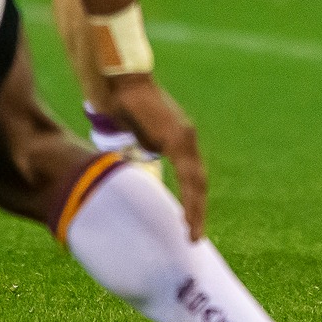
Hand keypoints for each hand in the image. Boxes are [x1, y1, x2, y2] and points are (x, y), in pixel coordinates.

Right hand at [103, 72, 208, 240]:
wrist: (124, 84)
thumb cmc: (128, 106)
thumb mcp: (142, 136)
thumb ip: (148, 150)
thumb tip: (144, 165)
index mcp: (180, 140)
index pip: (191, 176)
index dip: (192, 199)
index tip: (190, 222)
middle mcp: (187, 139)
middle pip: (198, 182)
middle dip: (197, 210)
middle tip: (195, 237)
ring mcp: (185, 138)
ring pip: (197, 181)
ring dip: (196, 209)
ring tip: (193, 233)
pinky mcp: (177, 139)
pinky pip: (187, 174)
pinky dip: (190, 197)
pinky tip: (188, 214)